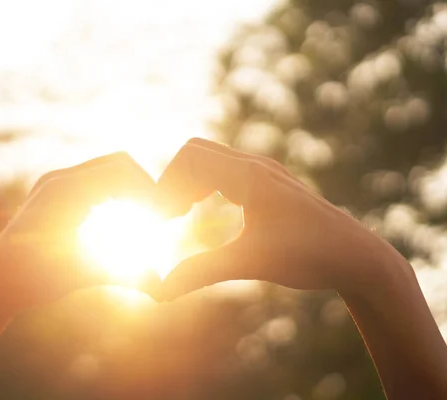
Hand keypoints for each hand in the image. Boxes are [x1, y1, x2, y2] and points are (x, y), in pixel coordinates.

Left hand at [0, 152, 159, 314]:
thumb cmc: (34, 282)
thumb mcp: (83, 275)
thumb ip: (125, 276)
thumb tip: (162, 289)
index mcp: (65, 190)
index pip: (121, 170)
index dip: (148, 190)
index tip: (164, 219)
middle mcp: (58, 179)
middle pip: (118, 163)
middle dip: (142, 187)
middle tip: (159, 217)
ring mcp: (54, 183)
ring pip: (107, 170)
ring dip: (129, 190)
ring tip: (146, 220)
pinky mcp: (53, 193)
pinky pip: (94, 182)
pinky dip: (114, 195)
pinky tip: (123, 222)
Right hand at [157, 138, 399, 298]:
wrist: (356, 256)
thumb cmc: (308, 255)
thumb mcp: (250, 262)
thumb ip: (202, 271)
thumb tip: (159, 290)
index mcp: (249, 175)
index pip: (189, 159)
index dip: (165, 186)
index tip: (160, 222)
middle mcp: (255, 165)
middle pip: (195, 152)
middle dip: (173, 180)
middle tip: (166, 217)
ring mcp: (264, 171)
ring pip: (210, 159)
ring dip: (189, 181)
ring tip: (180, 215)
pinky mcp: (270, 183)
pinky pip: (225, 170)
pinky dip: (206, 185)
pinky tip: (205, 213)